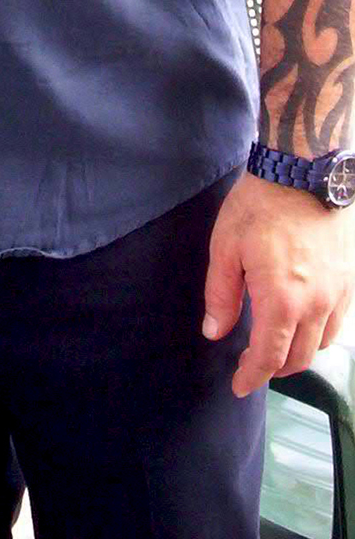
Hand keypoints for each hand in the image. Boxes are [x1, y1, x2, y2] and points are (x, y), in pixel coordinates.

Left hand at [204, 170, 354, 395]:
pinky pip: (337, 324)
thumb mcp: (226, 247)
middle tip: (252, 366)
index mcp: (281, 300)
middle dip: (273, 369)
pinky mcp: (349, 280)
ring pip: (321, 344)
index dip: (252, 376)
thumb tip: (215, 332)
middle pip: (298, 358)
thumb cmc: (260, 205)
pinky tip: (302, 325)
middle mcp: (315, 305)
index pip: (268, 357)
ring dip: (297, 354)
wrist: (304, 170)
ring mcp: (338, 294)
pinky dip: (319, 335)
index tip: (239, 386)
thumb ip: (221, 295)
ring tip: (275, 347)